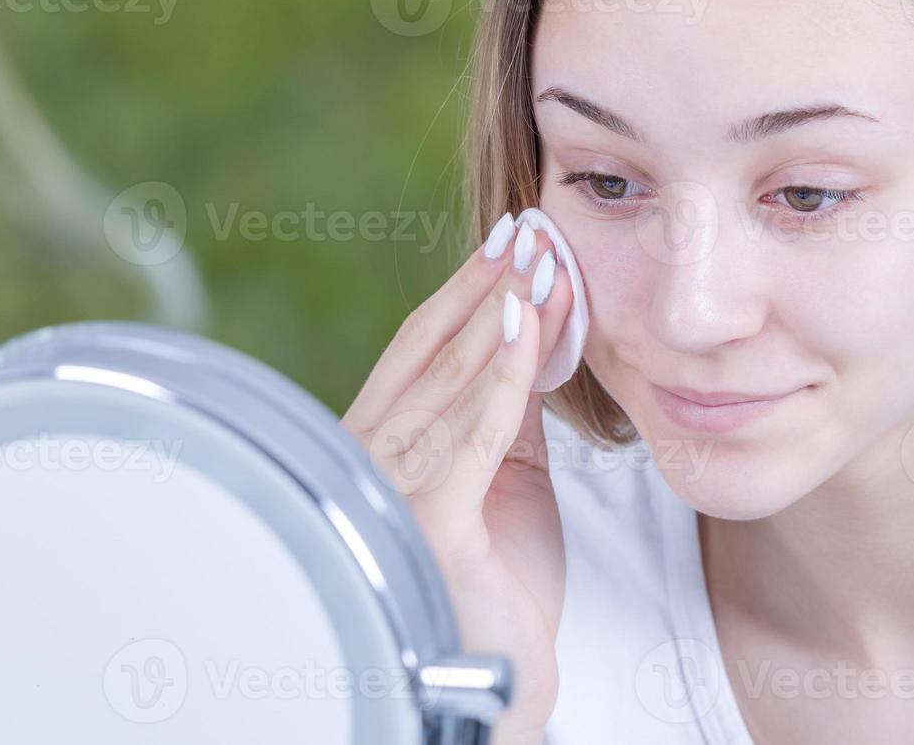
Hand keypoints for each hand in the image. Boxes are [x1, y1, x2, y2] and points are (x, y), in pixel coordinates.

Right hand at [338, 215, 573, 740]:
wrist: (495, 685)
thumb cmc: (498, 591)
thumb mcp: (504, 481)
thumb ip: (506, 413)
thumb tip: (532, 332)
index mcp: (383, 447)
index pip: (421, 351)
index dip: (466, 291)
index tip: (512, 239)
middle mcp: (372, 459)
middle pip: (433, 353)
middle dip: (488, 286)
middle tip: (530, 227)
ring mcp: (391, 490)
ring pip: (455, 380)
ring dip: (504, 313)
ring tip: (541, 258)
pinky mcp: (427, 522)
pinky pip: (473, 432)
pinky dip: (503, 374)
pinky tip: (527, 322)